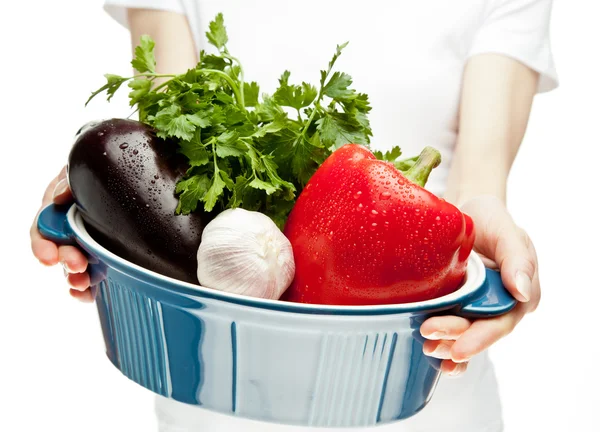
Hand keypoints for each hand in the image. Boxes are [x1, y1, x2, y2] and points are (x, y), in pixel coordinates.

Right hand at [30, 166, 92, 301]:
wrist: (120, 172)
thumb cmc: (95, 170)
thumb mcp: (78, 170)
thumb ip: (69, 181)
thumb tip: (58, 198)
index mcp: (57, 209)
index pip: (41, 230)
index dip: (41, 246)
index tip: (48, 258)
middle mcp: (67, 229)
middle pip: (60, 252)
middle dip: (66, 262)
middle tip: (78, 266)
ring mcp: (85, 243)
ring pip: (75, 266)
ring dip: (77, 278)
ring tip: (84, 284)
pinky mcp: (104, 253)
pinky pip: (94, 273)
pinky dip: (89, 288)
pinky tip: (89, 295)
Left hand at [420, 195, 539, 375]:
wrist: (465, 214)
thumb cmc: (489, 219)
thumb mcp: (505, 230)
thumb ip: (516, 257)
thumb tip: (523, 293)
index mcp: (519, 293)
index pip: (501, 322)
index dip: (480, 338)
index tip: (458, 347)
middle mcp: (499, 305)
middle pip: (479, 330)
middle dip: (455, 338)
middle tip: (429, 338)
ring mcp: (476, 307)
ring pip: (464, 333)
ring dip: (446, 345)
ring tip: (427, 347)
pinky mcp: (455, 305)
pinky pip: (451, 329)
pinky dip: (443, 344)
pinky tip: (430, 358)